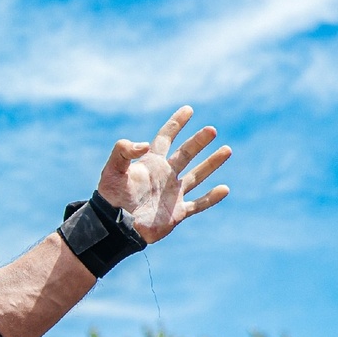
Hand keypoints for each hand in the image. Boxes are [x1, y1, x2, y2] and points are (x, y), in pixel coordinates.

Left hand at [95, 105, 231, 242]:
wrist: (115, 226)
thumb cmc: (111, 197)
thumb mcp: (112, 170)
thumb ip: (123, 152)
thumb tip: (145, 144)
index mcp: (150, 164)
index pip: (165, 139)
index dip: (176, 124)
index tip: (188, 110)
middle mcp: (164, 176)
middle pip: (185, 153)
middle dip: (198, 141)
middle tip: (211, 130)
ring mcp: (172, 194)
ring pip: (197, 175)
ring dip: (211, 163)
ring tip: (227, 149)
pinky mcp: (177, 212)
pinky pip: (198, 204)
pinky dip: (211, 198)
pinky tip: (224, 189)